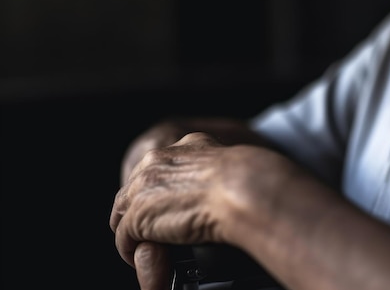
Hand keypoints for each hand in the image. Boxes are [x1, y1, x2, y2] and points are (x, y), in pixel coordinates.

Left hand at [110, 132, 295, 289]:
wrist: (243, 187)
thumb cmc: (250, 181)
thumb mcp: (233, 167)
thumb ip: (219, 173)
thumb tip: (217, 190)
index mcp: (188, 145)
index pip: (160, 168)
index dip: (162, 192)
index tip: (172, 209)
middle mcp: (161, 159)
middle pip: (135, 188)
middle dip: (141, 211)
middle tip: (156, 233)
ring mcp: (145, 185)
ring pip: (124, 213)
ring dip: (134, 233)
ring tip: (148, 250)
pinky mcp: (138, 213)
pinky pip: (124, 238)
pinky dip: (132, 252)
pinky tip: (148, 259)